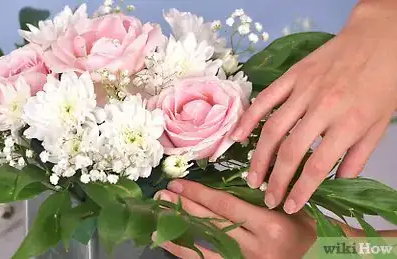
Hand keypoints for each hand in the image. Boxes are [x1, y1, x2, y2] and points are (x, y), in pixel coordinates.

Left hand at [154, 180, 316, 258]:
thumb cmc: (308, 232)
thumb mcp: (288, 210)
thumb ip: (257, 201)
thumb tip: (217, 191)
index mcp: (270, 226)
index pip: (225, 206)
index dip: (199, 194)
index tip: (179, 184)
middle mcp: (256, 247)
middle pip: (211, 223)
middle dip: (184, 207)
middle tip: (163, 195)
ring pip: (205, 246)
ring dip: (179, 230)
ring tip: (159, 217)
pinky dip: (189, 252)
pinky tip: (173, 244)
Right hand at [232, 0, 396, 213]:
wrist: (380, 38)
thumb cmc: (386, 81)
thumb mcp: (380, 123)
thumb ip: (359, 155)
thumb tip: (339, 183)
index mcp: (349, 122)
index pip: (319, 165)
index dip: (302, 190)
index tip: (290, 206)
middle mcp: (323, 108)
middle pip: (290, 151)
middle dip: (276, 180)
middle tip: (268, 198)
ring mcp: (304, 90)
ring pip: (272, 129)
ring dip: (260, 157)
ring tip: (253, 179)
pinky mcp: (292, 75)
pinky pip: (265, 99)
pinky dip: (249, 119)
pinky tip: (237, 137)